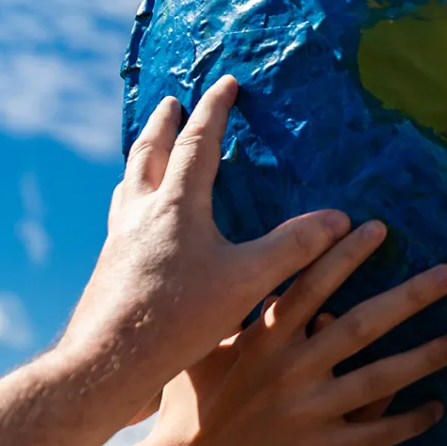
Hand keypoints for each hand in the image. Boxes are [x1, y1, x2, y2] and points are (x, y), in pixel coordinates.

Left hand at [66, 74, 351, 384]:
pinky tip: (138, 224)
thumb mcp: (247, 282)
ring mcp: (119, 240)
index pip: (198, 142)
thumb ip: (294, 248)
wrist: (106, 363)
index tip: (226, 83)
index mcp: (175, 205)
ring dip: (141, 159)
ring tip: (147, 153)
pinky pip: (121, 217)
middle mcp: (141, 213)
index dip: (215, 109)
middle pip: (149, 153)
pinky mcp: (109, 268)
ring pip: (129, 184)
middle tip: (170, 103)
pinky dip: (133, 201)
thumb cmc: (178, 318)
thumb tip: (340, 219)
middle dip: (163, 124)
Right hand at [147, 219, 446, 445]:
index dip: (344, 254)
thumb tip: (249, 267)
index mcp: (265, 338)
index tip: (379, 227)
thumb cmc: (193, 404)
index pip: (312, 285)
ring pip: (380, 379)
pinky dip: (408, 421)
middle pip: (362, 324)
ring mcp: (307, 412)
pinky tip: (440, 408)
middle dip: (410, 296)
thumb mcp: (206, 348)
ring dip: (427, 356)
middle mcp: (290, 369)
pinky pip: (373, 435)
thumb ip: (234, 311)